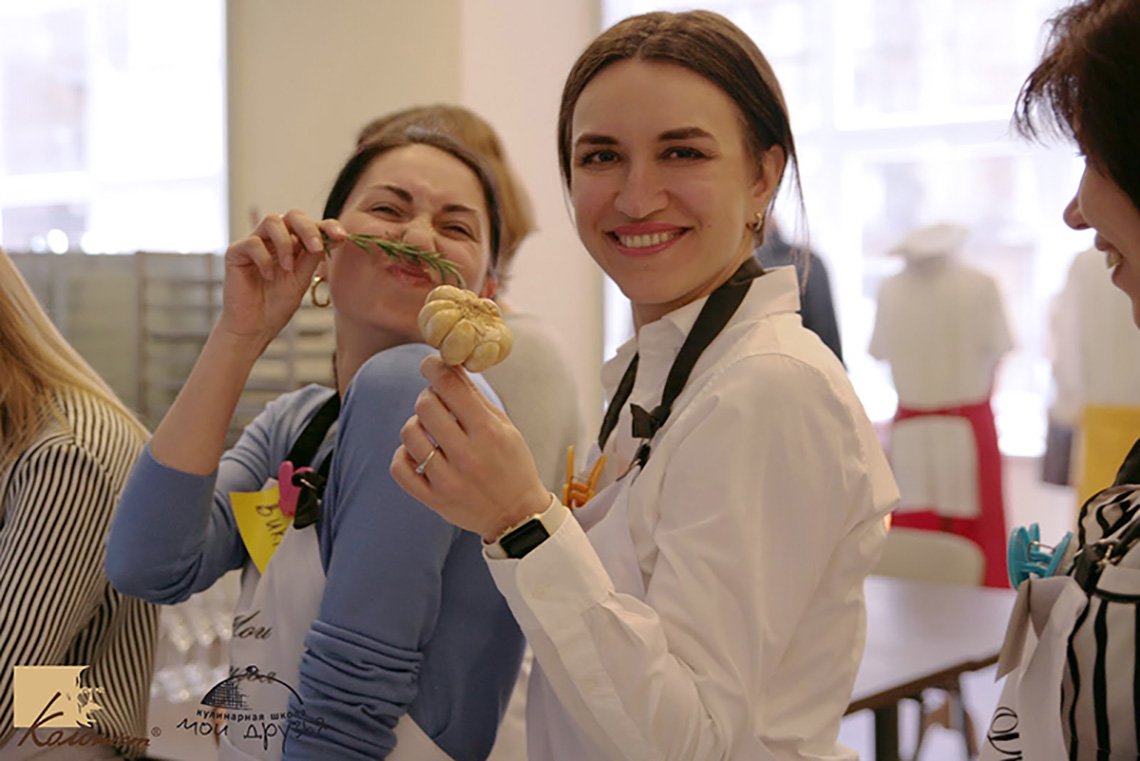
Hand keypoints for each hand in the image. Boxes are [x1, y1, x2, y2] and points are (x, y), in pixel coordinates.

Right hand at [218, 210, 345, 347]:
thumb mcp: (302, 279)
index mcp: (293, 244)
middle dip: (308, 228)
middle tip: (317, 247)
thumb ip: (312, 257)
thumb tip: (331, 238)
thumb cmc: (277, 304)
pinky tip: (269, 276)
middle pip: (292, 215)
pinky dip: (264, 259)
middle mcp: (274, 239)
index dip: (327, 226)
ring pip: (272, 220)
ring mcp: (255, 243)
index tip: (342, 236)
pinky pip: (253, 242)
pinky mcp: (236, 252)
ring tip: (288, 267)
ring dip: (285, 243)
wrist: (255, 327)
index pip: (311, 225)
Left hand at [391, 355, 550, 541]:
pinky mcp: (434, 499)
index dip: (434, 367)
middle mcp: (467, 455)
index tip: (430, 364)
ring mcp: (448, 480)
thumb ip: (475, 398)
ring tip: (429, 431)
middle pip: (425, 406)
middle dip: (428, 397)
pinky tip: (418, 453)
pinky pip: (400, 468)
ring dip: (416, 425)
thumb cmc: (512, 465)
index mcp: (488, 432)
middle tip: (437, 404)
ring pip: (409, 434)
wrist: (517, 516)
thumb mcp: (505, 427)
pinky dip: (403, 455)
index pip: (450, 387)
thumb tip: (451, 366)